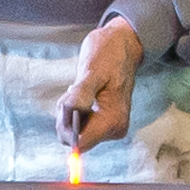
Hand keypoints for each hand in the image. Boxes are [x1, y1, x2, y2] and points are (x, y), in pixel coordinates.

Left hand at [54, 18, 142, 156]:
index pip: (80, 143)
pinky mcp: (105, 124)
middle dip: (66, 117)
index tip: (67, 103)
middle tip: (74, 91)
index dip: (65, 127)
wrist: (123, 46)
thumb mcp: (93, 71)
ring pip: (74, 132)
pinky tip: (83, 94)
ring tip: (80, 89)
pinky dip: (74, 111)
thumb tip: (71, 114)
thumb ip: (81, 94)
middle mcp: (114, 129)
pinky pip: (79, 125)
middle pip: (74, 139)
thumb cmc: (110, 56)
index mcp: (113, 121)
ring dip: (69, 112)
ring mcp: (110, 128)